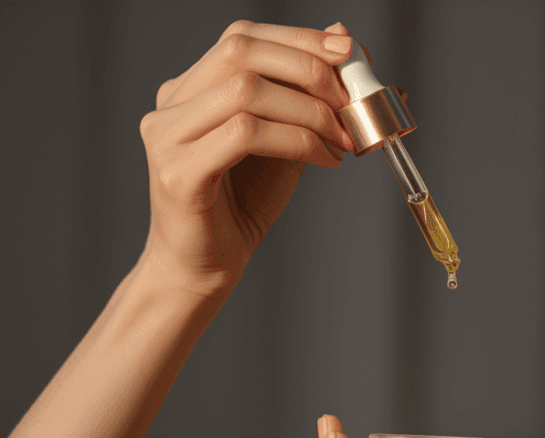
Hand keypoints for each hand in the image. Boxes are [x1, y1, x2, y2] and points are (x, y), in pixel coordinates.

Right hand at [138, 20, 356, 297]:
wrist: (207, 264)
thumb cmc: (244, 201)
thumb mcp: (286, 137)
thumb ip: (308, 94)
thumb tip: (345, 37)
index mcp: (190, 88)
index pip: (242, 37)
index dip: (299, 38)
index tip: (349, 52)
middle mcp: (170, 104)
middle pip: (240, 53)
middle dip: (308, 70)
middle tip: (349, 102)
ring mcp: (167, 136)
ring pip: (245, 93)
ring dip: (309, 111)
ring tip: (342, 140)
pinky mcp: (179, 172)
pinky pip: (245, 135)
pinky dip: (296, 141)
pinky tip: (324, 159)